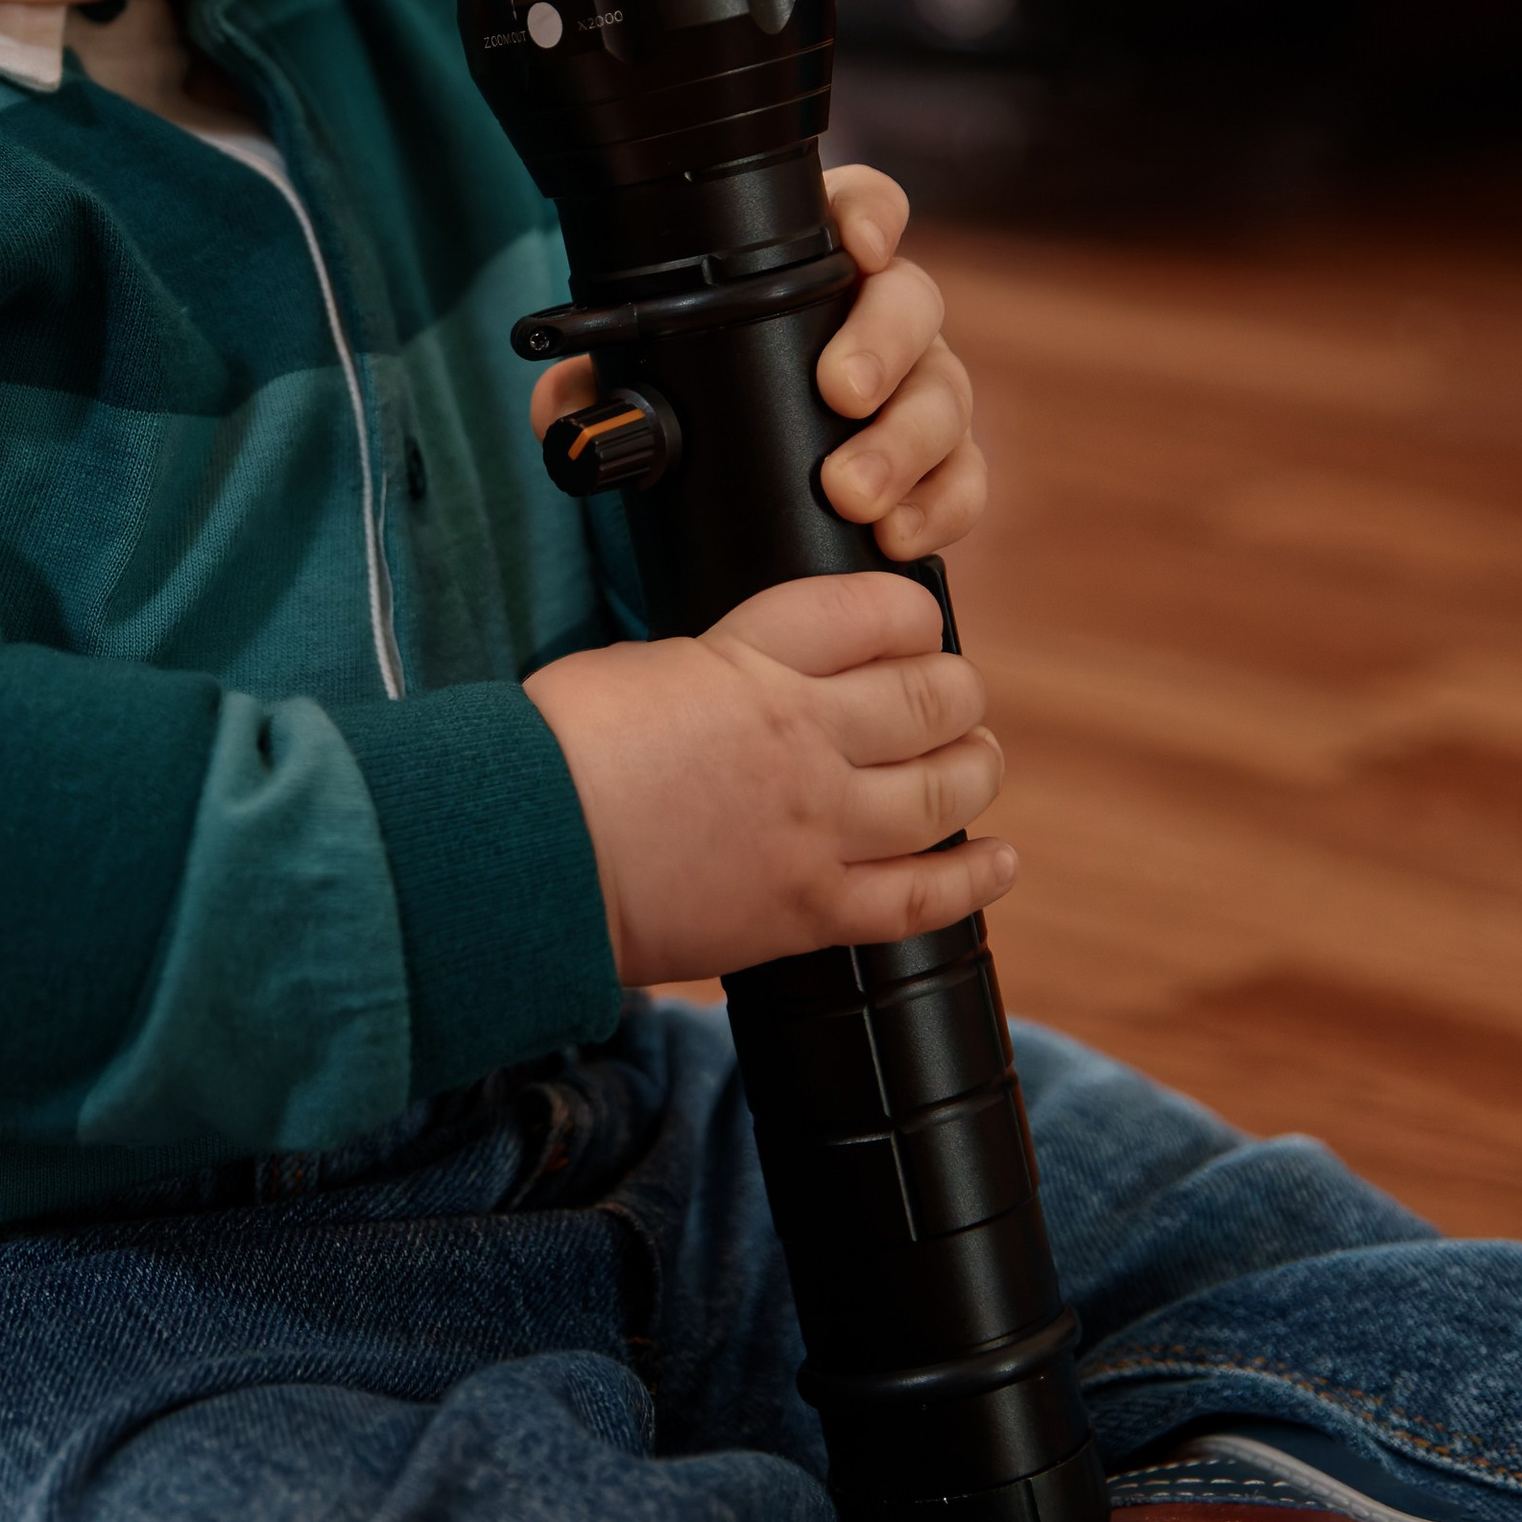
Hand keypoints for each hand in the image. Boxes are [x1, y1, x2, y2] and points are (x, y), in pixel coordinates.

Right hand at [524, 571, 1014, 987]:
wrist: (522, 854)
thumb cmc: (551, 754)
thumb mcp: (639, 666)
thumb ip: (713, 669)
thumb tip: (742, 679)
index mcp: (752, 662)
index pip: (875, 611)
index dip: (910, 614)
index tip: (912, 626)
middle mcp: (803, 738)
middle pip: (931, 696)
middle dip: (955, 693)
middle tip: (952, 699)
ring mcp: (815, 827)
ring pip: (945, 789)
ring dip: (975, 769)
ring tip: (976, 763)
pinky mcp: (807, 910)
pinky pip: (922, 897)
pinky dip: (974, 878)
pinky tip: (999, 860)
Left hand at [527, 162, 981, 562]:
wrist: (729, 503)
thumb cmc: (694, 411)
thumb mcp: (636, 389)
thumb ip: (593, 386)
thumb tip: (566, 402)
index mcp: (815, 271)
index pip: (863, 210)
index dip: (872, 214)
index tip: (860, 245)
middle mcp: (881, 320)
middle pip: (913, 303)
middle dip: (883, 348)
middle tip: (840, 395)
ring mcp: (920, 391)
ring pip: (944, 394)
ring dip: (904, 445)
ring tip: (854, 495)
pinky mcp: (940, 467)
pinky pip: (963, 479)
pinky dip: (939, 509)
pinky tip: (898, 536)